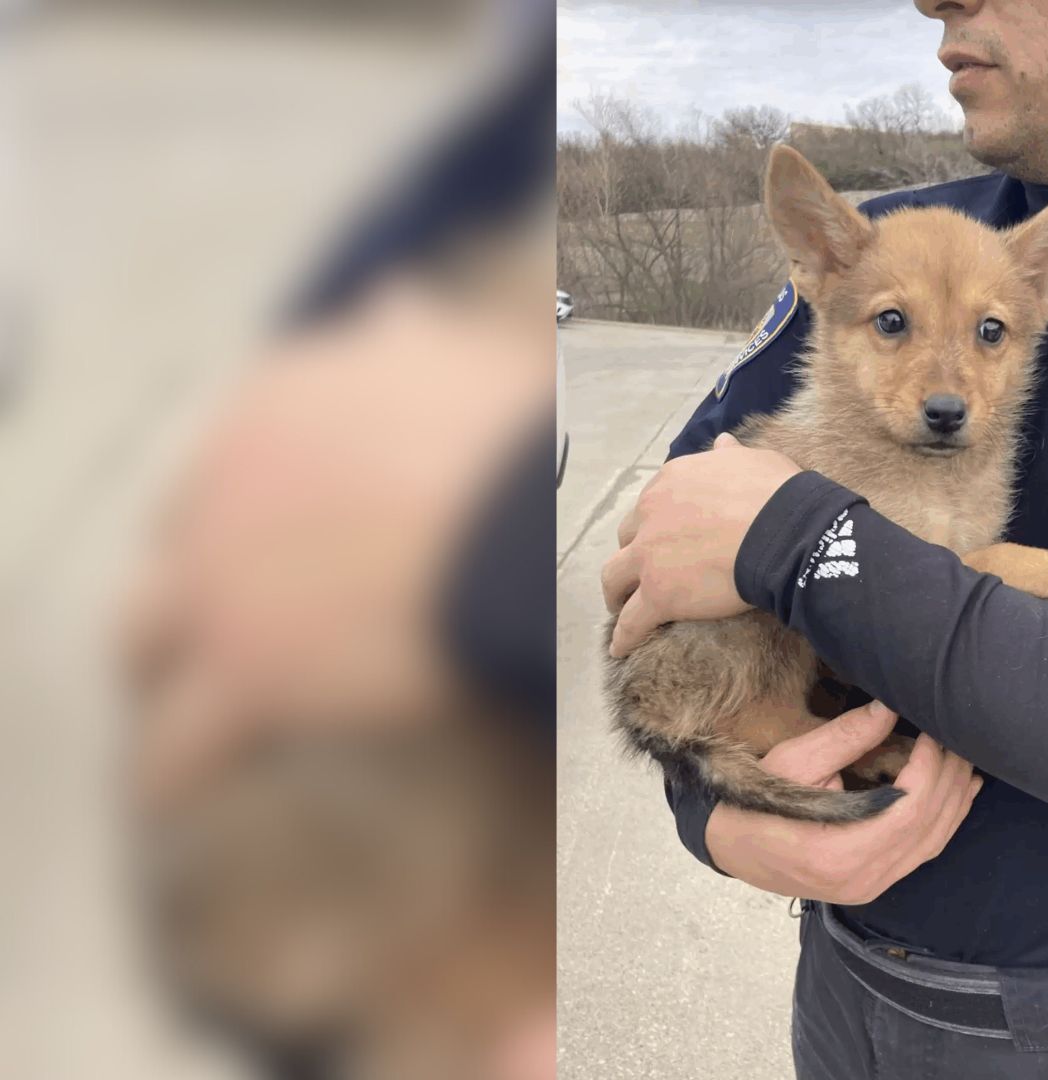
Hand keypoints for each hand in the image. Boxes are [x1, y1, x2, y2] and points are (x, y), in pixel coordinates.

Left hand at [122, 281, 551, 807]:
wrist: (519, 519)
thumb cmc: (515, 439)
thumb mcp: (458, 359)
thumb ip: (408, 343)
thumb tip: (391, 307)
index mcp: (273, 401)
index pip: (226, 455)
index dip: (248, 503)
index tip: (279, 531)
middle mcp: (218, 484)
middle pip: (169, 540)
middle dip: (191, 577)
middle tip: (229, 614)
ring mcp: (217, 584)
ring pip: (142, 637)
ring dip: (164, 666)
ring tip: (184, 700)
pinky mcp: (240, 677)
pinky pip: (178, 745)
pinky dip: (177, 769)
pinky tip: (179, 789)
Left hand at [602, 432, 800, 656]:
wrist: (784, 533)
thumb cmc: (777, 495)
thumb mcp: (753, 460)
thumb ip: (730, 455)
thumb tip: (724, 442)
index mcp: (672, 481)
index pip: (653, 503)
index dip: (658, 521)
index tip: (667, 534)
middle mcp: (651, 514)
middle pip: (628, 536)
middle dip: (634, 551)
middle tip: (645, 568)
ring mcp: (650, 556)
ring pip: (615, 576)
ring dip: (616, 591)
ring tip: (621, 606)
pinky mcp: (658, 594)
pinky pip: (632, 621)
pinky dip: (624, 636)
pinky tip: (621, 647)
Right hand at [706, 701, 983, 903]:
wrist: (733, 845)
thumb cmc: (758, 800)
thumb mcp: (796, 760)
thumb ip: (847, 736)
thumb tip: (890, 707)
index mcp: (839, 851)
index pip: (908, 809)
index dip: (930, 768)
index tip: (933, 732)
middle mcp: (862, 878)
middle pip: (928, 826)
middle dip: (949, 778)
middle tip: (956, 737)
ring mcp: (869, 887)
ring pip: (932, 843)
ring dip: (956, 800)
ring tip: (966, 760)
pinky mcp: (873, 884)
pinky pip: (922, 854)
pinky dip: (945, 822)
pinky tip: (959, 795)